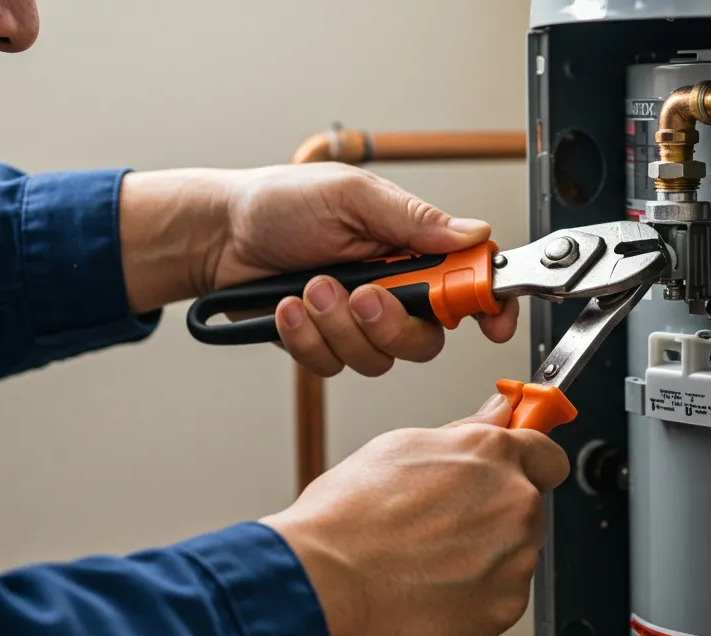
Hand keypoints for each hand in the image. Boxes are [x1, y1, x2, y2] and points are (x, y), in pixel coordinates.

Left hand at [117, 164, 519, 376]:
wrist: (218, 233)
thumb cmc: (281, 203)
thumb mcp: (351, 196)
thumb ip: (413, 219)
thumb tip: (473, 233)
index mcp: (410, 250)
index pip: (467, 283)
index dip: (488, 306)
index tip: (492, 324)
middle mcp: (391, 291)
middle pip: (425, 340)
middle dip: (390, 325)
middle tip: (361, 296)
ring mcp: (356, 323)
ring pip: (377, 359)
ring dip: (338, 326)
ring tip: (309, 287)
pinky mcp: (322, 345)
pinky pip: (331, 364)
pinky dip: (306, 338)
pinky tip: (287, 308)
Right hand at [260, 394, 570, 635]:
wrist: (324, 580)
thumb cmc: (348, 516)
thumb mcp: (401, 446)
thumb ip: (465, 432)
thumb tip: (497, 414)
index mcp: (493, 456)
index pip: (548, 455)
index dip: (529, 464)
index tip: (519, 471)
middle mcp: (515, 506)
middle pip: (527, 511)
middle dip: (493, 517)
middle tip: (440, 525)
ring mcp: (513, 563)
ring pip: (512, 559)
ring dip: (482, 561)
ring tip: (423, 560)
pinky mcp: (501, 612)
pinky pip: (496, 603)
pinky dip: (470, 601)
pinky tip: (427, 589)